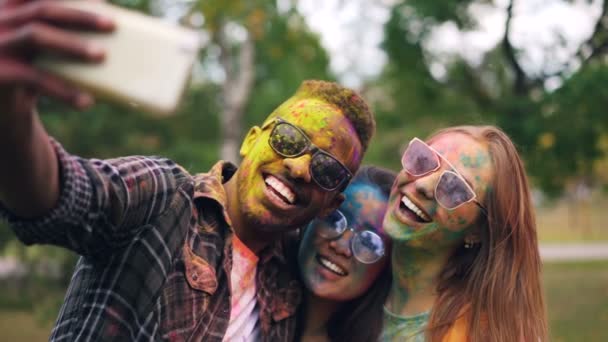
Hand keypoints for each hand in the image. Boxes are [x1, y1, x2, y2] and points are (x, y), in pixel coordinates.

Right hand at [0, 0, 114, 112]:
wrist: (2, 108)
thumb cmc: (30, 71)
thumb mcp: (42, 50)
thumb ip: (62, 35)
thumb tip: (110, 42)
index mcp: (12, 8)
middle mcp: (0, 20)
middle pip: (42, 9)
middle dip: (80, 15)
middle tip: (112, 24)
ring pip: (36, 35)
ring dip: (72, 45)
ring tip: (102, 55)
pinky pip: (34, 78)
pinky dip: (64, 90)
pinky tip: (87, 101)